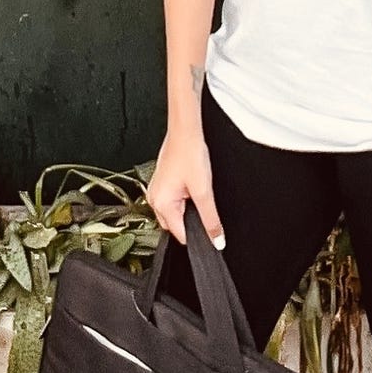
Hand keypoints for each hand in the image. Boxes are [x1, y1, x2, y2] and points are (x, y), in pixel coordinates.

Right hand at [146, 125, 224, 248]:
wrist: (185, 132)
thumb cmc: (190, 154)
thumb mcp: (204, 191)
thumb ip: (211, 219)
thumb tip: (217, 239)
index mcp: (161, 204)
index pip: (181, 235)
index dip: (198, 233)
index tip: (209, 226)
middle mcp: (154, 199)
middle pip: (176, 226)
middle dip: (191, 219)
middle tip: (200, 199)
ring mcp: (156, 191)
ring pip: (175, 213)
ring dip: (187, 208)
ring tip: (194, 188)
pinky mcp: (161, 184)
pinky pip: (172, 201)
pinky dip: (183, 199)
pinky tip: (190, 184)